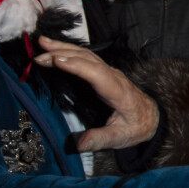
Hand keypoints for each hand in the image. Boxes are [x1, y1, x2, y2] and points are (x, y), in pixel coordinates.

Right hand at [34, 36, 158, 151]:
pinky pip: (85, 57)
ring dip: (63, 47)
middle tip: (38, 55)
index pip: (96, 73)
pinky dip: (68, 51)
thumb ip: (99, 139)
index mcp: (117, 90)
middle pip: (87, 59)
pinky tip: (55, 49)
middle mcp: (112, 75)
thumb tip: (78, 144)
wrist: (150, 117)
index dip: (77, 65)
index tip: (57, 60)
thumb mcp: (119, 138)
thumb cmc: (135, 126)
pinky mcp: (102, 71)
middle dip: (62, 54)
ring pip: (85, 54)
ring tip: (42, 42)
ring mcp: (108, 71)